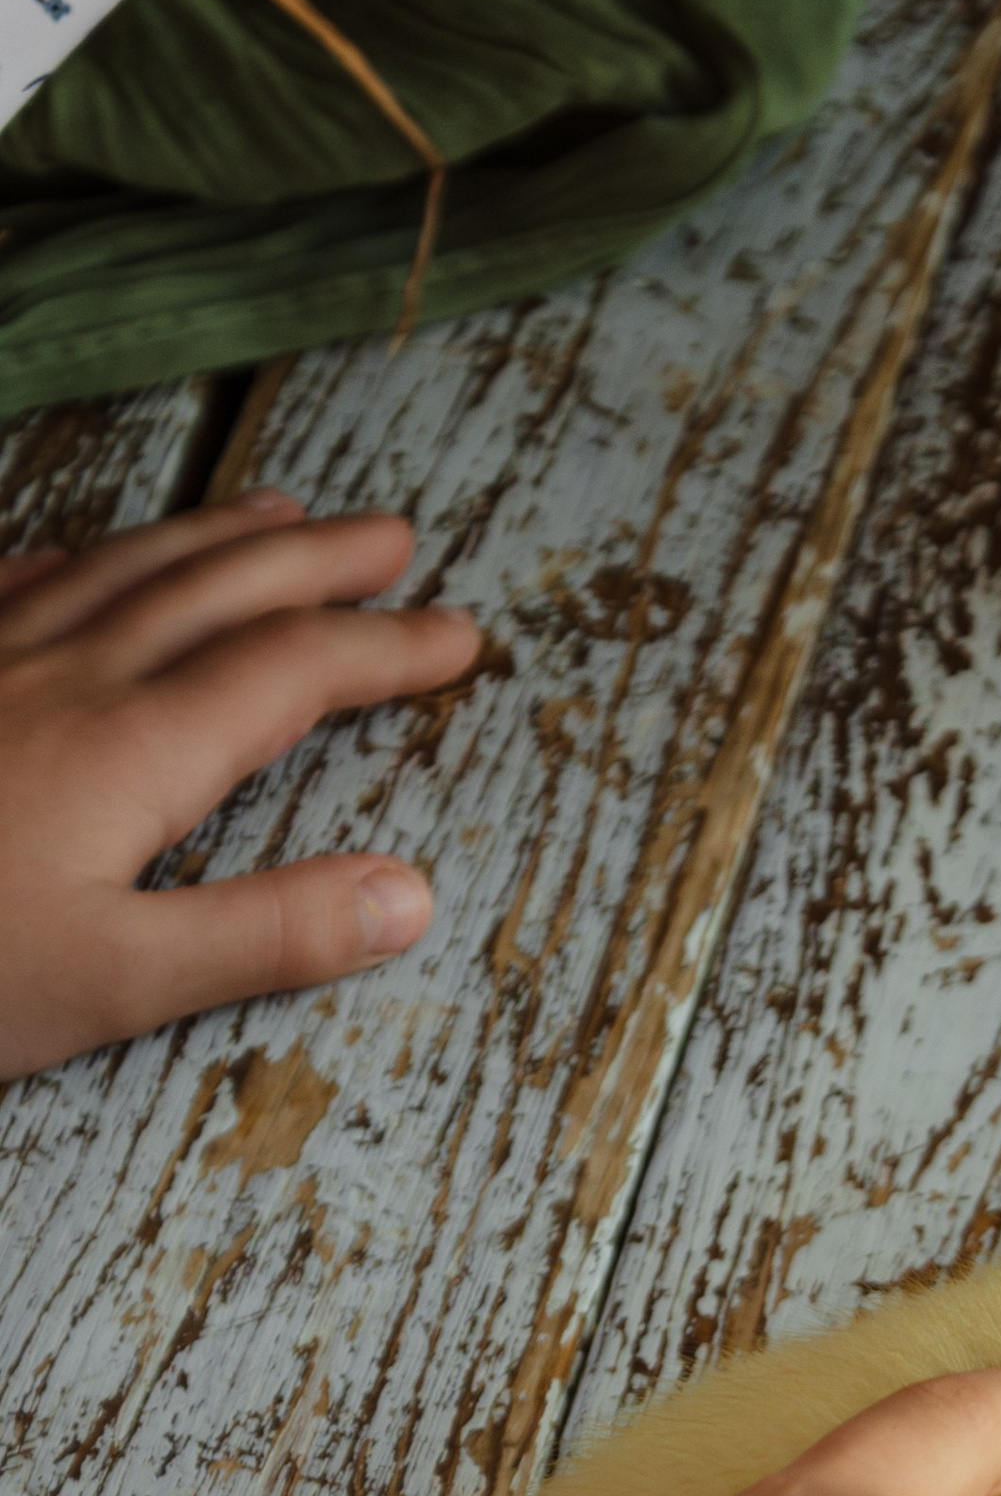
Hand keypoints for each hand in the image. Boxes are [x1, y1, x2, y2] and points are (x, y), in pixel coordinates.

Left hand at [0, 488, 479, 1080]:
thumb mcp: (113, 983)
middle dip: (317, 562)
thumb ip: (264, 933)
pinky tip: (81, 559)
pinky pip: (13, 582)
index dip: (385, 648)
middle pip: (215, 590)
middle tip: (394, 537)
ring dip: (212, 537)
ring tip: (280, 513)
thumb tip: (410, 894)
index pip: (291, 673)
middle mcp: (63, 679)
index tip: (460, 637)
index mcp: (131, 752)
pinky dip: (78, 559)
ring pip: (119, 568)